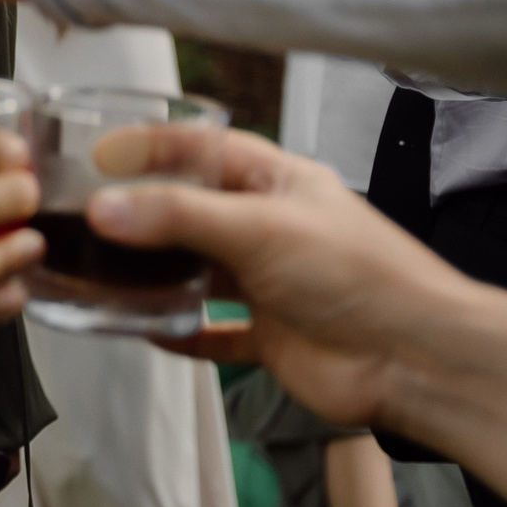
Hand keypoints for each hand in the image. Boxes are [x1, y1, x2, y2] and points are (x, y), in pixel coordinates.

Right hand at [85, 129, 478, 428]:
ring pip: (198, 273)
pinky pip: (213, 333)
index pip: (205, 148)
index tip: (99, 152)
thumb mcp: (260, 229)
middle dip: (144, 212)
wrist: (417, 361)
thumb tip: (103, 209)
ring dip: (156, 275)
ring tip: (104, 272)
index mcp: (279, 183)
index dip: (151, 145)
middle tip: (88, 214)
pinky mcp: (272, 336)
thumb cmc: (362, 277)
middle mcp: (272, 228)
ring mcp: (271, 284)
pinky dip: (180, 333)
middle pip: (193, 211)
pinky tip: (148, 332)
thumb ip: (178, 217)